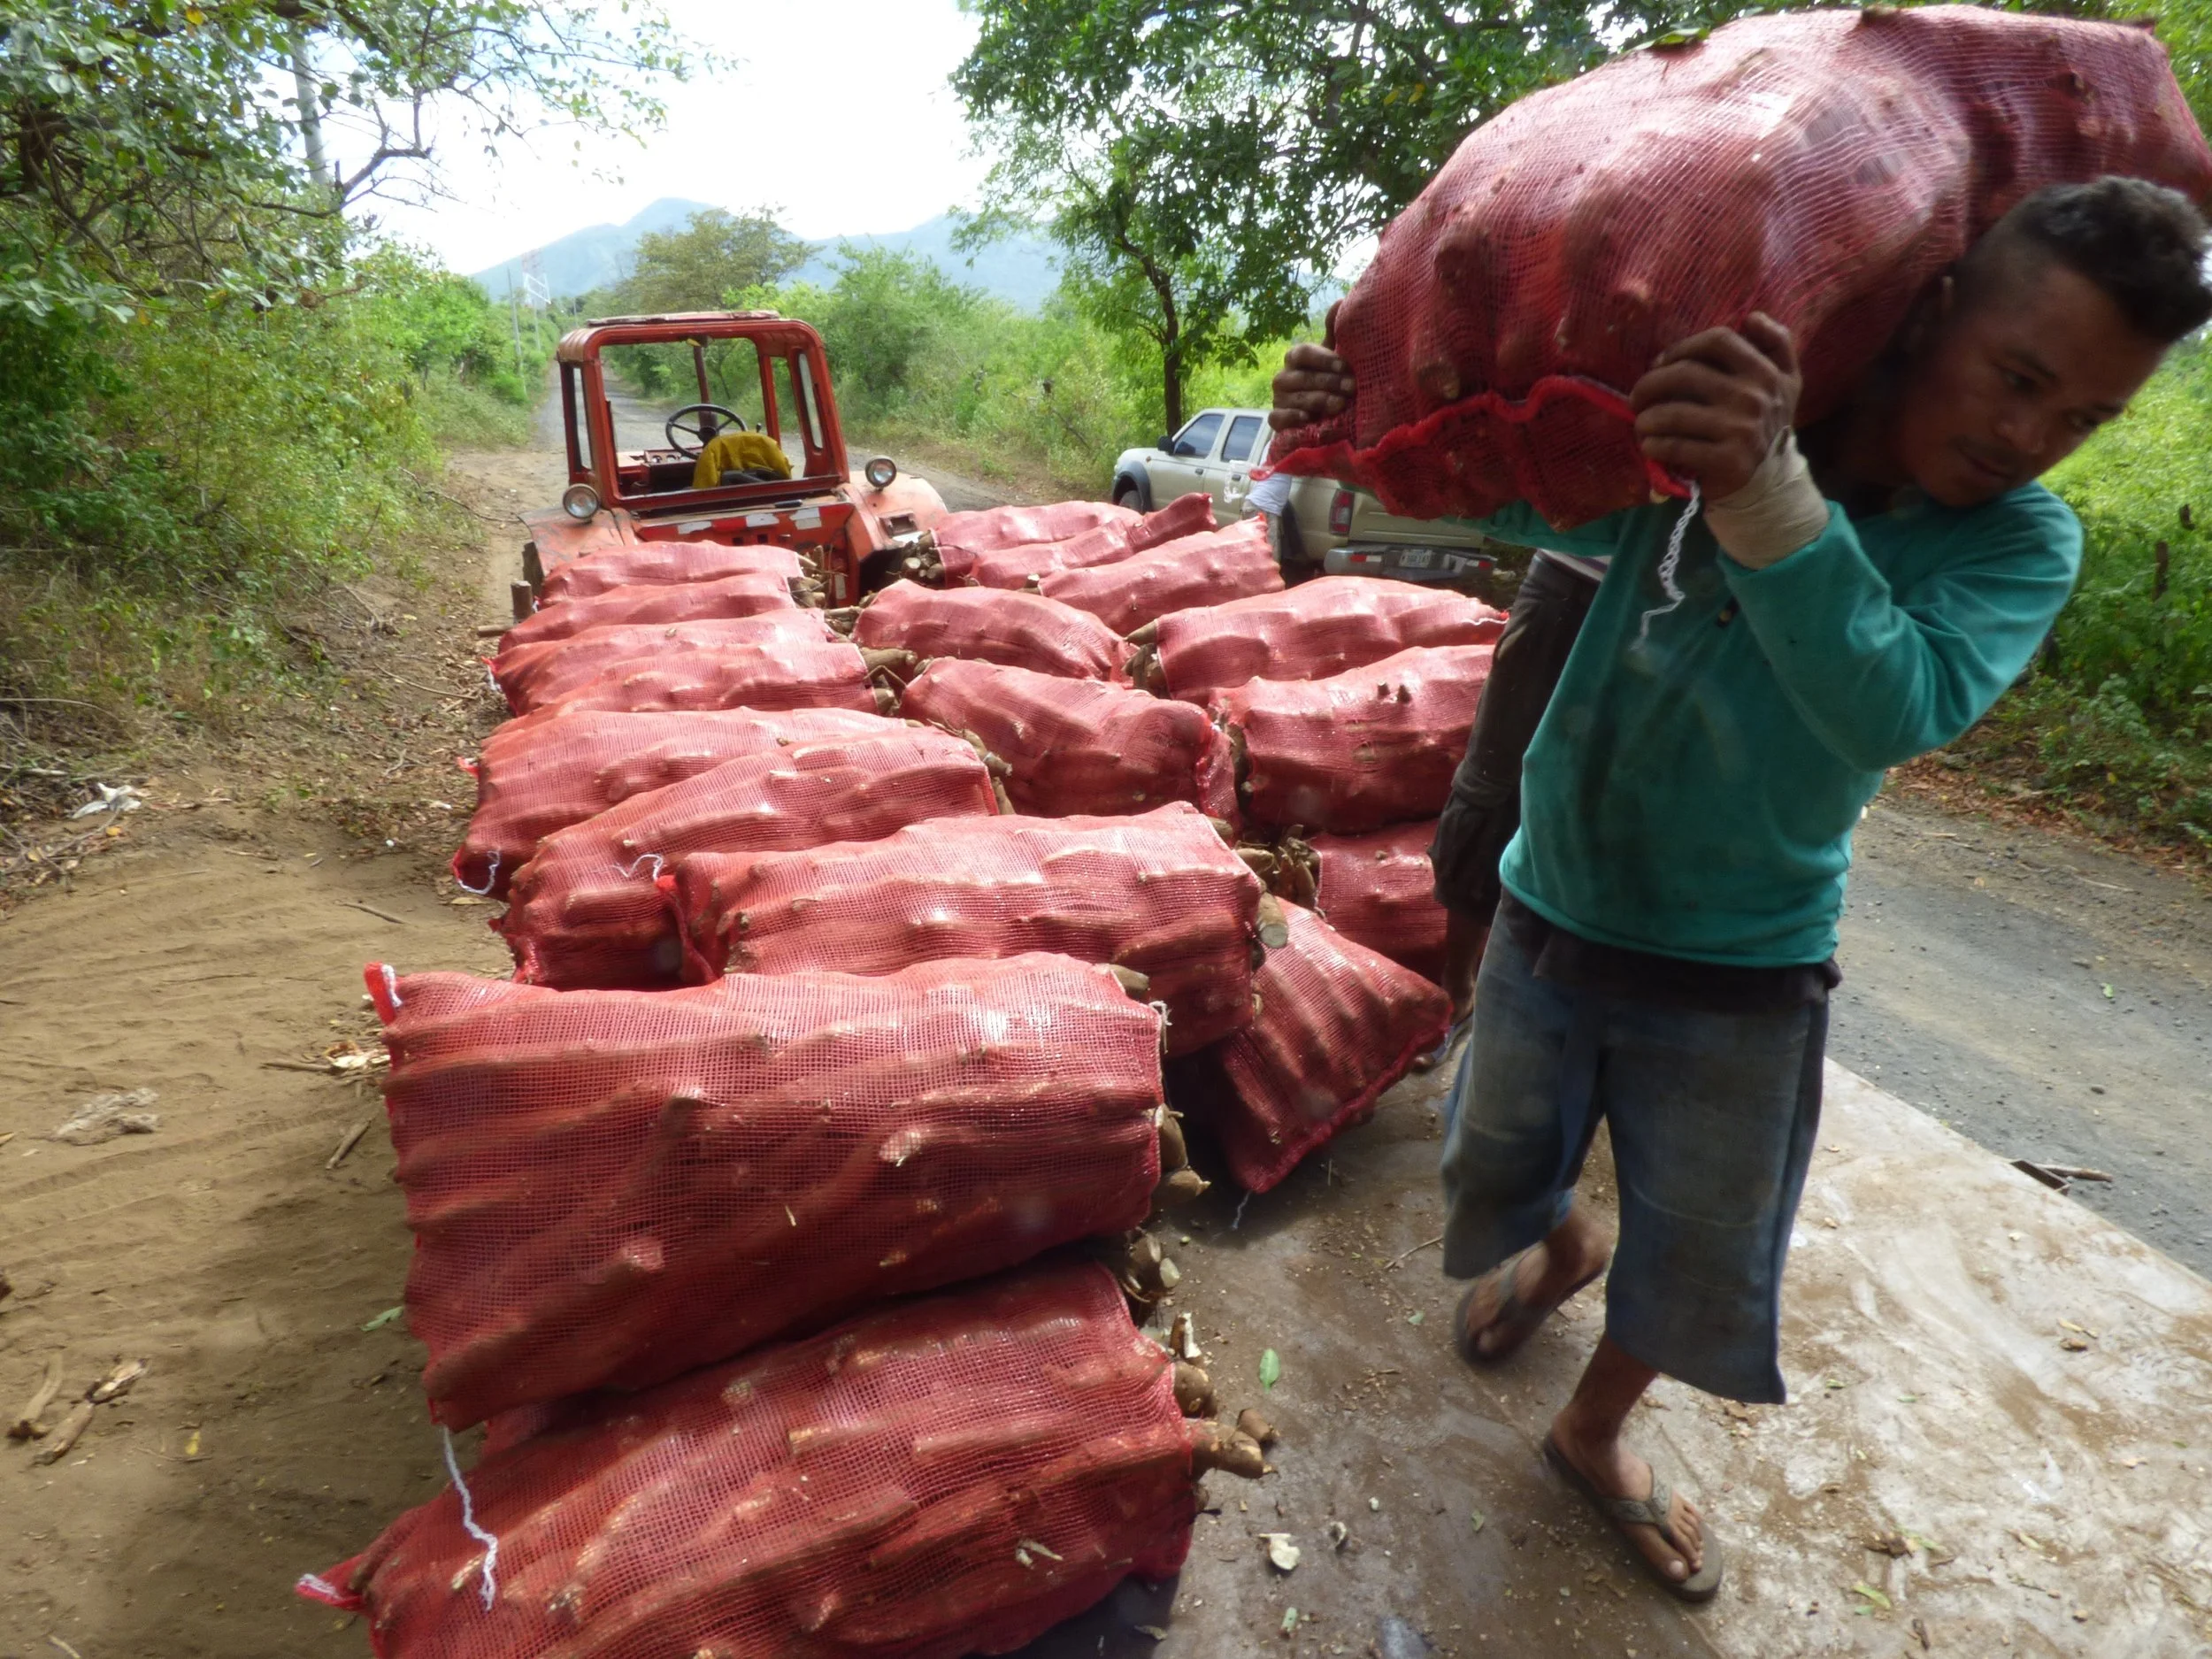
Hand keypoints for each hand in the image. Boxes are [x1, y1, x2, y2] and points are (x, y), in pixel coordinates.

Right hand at [1270, 341, 1355, 431]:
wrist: (1316, 413)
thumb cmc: (1326, 380)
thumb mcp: (1331, 356)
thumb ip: (1334, 332)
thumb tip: (1340, 302)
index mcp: (1295, 358)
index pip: (1303, 353)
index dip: (1324, 359)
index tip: (1344, 366)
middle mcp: (1283, 376)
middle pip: (1303, 377)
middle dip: (1329, 382)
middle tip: (1351, 387)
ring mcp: (1278, 398)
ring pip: (1295, 398)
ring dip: (1318, 400)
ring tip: (1340, 404)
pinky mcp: (1276, 419)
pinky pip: (1279, 418)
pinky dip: (1292, 418)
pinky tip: (1308, 418)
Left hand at [1629, 314, 1801, 499]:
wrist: (1769, 479)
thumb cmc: (1764, 422)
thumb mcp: (1784, 380)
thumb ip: (1776, 343)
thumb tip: (1753, 317)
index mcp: (1766, 371)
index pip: (1718, 341)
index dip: (1681, 347)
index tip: (1661, 363)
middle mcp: (1756, 397)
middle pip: (1686, 374)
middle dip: (1650, 384)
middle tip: (1636, 397)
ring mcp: (1741, 430)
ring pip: (1674, 413)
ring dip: (1646, 419)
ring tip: (1640, 423)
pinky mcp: (1727, 461)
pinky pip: (1676, 447)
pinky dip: (1654, 446)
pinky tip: (1649, 446)